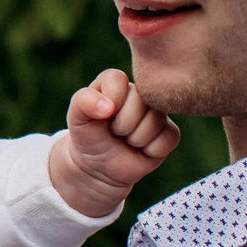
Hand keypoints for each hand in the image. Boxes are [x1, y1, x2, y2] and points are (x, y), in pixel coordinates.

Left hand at [47, 68, 180, 218]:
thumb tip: (108, 107)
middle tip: (115, 132)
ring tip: (126, 140)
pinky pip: (169, 137)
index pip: (118, 80)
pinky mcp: (170, 132)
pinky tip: (141, 150)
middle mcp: (140, 93)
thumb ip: (83, 102)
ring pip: (156, 121)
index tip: (102, 117)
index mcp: (115, 82)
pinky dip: (151, 150)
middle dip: (122, 125)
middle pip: (140, 101)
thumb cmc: (88, 137)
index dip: (110, 101)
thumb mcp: (77, 119)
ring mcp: (157, 112)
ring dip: (135, 139)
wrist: (99, 166)